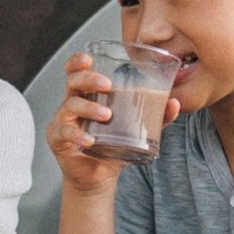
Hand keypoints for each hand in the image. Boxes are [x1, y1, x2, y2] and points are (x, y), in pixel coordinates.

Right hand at [47, 50, 146, 190]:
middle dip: (88, 79)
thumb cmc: (112, 146)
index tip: (89, 59)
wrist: (98, 175)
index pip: (76, 72)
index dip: (78, 62)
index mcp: (87, 95)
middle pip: (72, 82)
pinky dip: (77, 135)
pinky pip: (64, 132)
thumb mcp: (134, 128)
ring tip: (106, 114)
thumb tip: (174, 103)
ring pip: (70, 105)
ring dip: (89, 107)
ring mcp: (63, 121)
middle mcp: (72, 104)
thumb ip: (155, 117)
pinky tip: (89, 140)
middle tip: (107, 84)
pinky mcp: (58, 139)